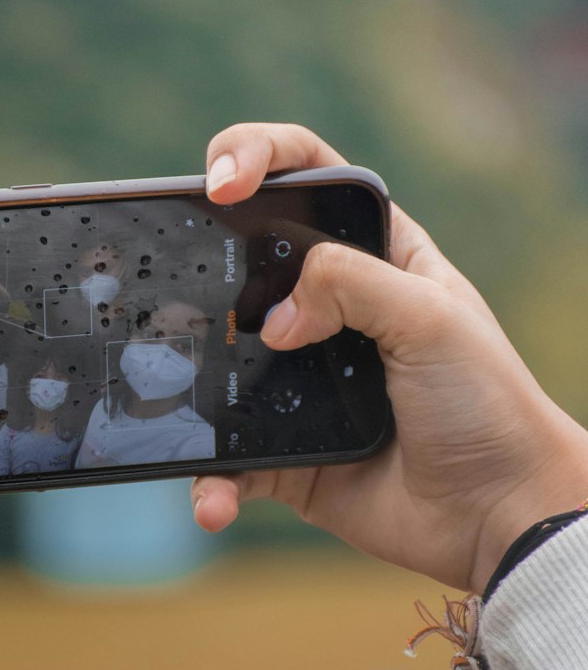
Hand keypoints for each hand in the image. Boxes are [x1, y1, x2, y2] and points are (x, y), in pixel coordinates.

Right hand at [195, 123, 587, 592]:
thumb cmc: (486, 404)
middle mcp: (328, 309)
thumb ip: (351, 283)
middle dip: (197, 262)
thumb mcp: (432, 318)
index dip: (256, 155)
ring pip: (219, 361)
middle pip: (242, 260)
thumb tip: (273, 318)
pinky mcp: (282, 450)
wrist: (497, 514)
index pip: (305, 174)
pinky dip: (211, 480)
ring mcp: (299, 380)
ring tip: (173, 395)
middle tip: (172, 284)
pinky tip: (213, 500)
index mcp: (374, 254)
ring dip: (187, 378)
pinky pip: (226, 460)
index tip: (222, 181)